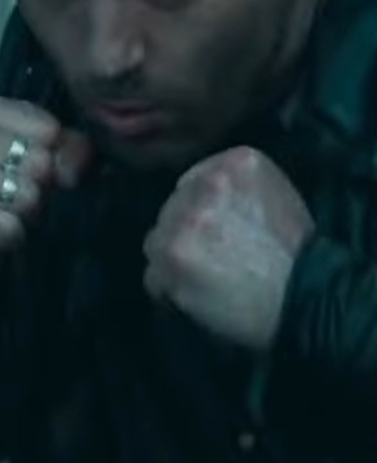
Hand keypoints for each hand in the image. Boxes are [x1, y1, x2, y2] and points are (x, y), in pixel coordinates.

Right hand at [0, 94, 91, 304]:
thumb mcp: (36, 157)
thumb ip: (68, 147)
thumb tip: (69, 172)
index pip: (47, 128)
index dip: (53, 155)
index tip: (29, 168)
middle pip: (38, 163)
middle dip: (38, 187)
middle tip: (13, 196)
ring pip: (26, 196)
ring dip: (24, 214)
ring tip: (1, 213)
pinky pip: (9, 227)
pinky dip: (10, 237)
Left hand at [144, 146, 313, 351]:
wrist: (308, 300)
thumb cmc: (297, 252)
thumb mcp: (276, 195)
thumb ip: (233, 186)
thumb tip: (197, 191)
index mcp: (237, 163)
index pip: (192, 182)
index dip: (201, 211)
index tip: (219, 231)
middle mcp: (207, 185)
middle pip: (171, 210)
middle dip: (185, 233)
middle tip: (214, 257)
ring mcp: (185, 219)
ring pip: (157, 240)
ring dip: (174, 259)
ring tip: (205, 277)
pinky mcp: (171, 255)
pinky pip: (152, 275)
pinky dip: (169, 289)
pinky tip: (196, 295)